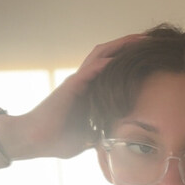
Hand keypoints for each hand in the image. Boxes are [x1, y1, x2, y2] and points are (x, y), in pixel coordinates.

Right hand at [0, 34, 144, 160]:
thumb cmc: (57, 140)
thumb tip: (116, 143)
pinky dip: (100, 66)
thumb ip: (101, 134)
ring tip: (137, 41)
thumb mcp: (88, 138)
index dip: (130, 59)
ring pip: (98, 57)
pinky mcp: (68, 89)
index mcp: (90, 92)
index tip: (150, 56)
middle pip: (108, 55)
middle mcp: (84, 82)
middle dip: (129, 45)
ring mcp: (76, 83)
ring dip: (118, 47)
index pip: (113, 68)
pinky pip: (86, 73)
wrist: (34, 141)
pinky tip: (113, 61)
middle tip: (150, 40)